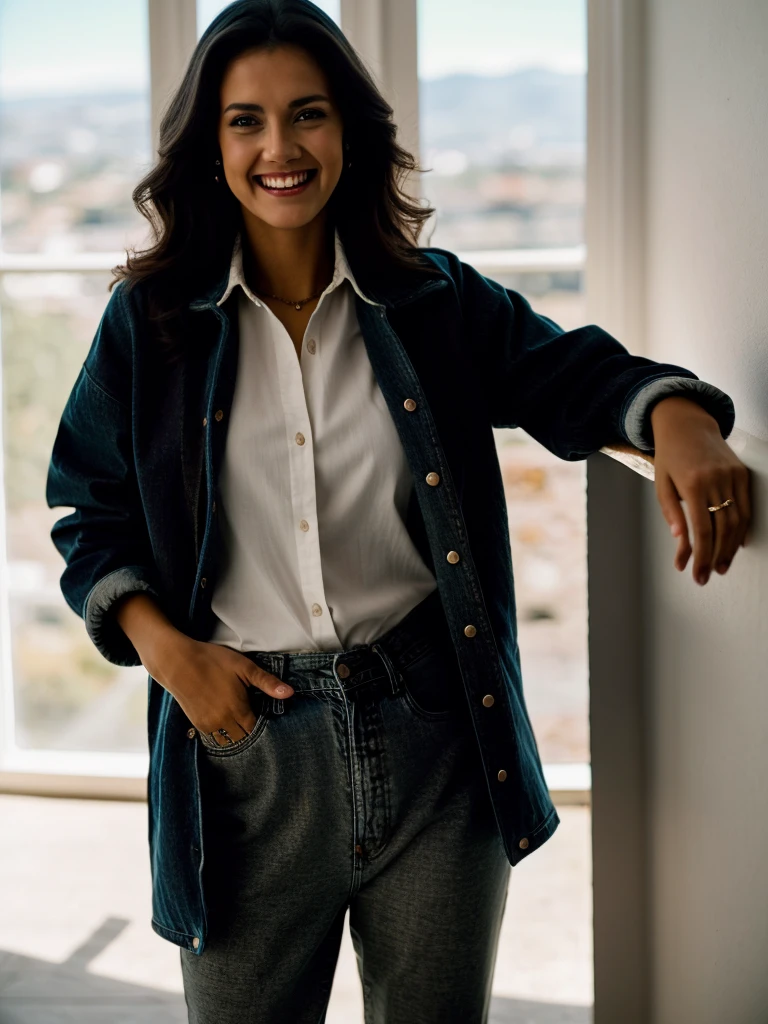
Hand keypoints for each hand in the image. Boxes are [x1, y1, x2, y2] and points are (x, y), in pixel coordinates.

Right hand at [151, 634, 293, 745]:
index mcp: (238, 709)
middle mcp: (223, 722)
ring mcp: (208, 725)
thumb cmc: (212, 660)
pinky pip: (214, 738)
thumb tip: (290, 694)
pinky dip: (223, 734)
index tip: (267, 718)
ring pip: (229, 741)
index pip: (257, 730)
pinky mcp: (197, 723)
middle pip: (244, 739)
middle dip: (251, 732)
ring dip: (236, 735)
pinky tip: (226, 721)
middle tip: (255, 720)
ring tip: (241, 721)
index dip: (264, 726)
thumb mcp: (243, 667)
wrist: (176, 662)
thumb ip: (267, 682)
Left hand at [651, 396, 751, 584]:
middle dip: (716, 557)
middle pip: (722, 529)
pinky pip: (747, 506)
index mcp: (693, 484)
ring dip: (731, 547)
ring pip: (738, 520)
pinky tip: (736, 544)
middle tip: (710, 575)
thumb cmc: (670, 457)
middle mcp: (716, 480)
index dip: (701, 556)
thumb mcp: (662, 486)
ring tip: (722, 565)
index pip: (701, 530)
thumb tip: (681, 545)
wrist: (688, 424)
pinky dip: (743, 528)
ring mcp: (733, 476)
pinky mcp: (743, 473)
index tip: (698, 575)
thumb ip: (672, 515)